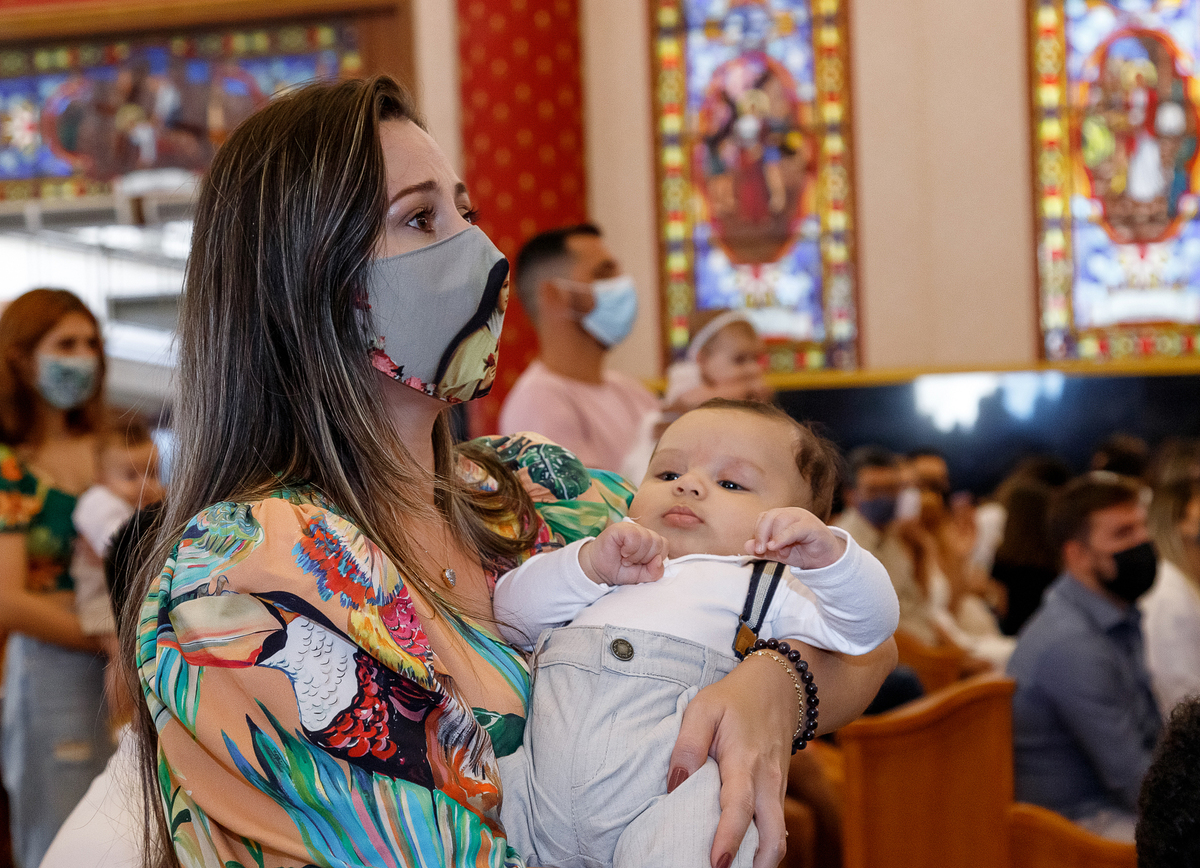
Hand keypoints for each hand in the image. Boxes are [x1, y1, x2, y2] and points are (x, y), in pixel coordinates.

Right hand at [578, 522, 667, 585]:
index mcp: (650, 540)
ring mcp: (631, 528)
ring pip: (648, 539)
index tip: (641, 564)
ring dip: (636, 555)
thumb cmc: (619, 570)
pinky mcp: (620, 528)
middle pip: (658, 542)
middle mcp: (642, 531)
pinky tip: (623, 553)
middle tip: (632, 562)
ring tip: (626, 559)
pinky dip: (630, 549)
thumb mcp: (642, 576)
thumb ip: (654, 572)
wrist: (598, 570)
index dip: (655, 558)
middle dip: (645, 558)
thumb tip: (659, 560)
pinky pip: (634, 536)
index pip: (664, 545)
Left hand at [668, 638, 897, 867]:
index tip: (716, 864)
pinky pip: (776, 827)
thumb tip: (674, 785)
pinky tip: (741, 854)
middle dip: (754, 864)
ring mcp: (777, 789)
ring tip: (729, 867)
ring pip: (778, 836)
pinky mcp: (779, 792)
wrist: (781, 688)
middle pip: (773, 835)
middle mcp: (768, 781)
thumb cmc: (735, 698)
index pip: (739, 807)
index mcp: (745, 760)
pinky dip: (763, 846)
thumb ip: (687, 746)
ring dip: (759, 859)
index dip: (728, 838)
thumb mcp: (703, 708)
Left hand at [745, 508, 845, 569]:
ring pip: (781, 520)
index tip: (757, 550)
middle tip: (761, 550)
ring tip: (782, 553)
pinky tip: (777, 547)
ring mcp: (802, 518)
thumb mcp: (779, 553)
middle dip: (761, 534)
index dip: (757, 533)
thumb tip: (746, 546)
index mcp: (782, 517)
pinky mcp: (812, 526)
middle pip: (769, 516)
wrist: (826, 560)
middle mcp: (791, 514)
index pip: (763, 517)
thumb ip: (763, 550)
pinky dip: (783, 537)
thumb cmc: (803, 552)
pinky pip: (794, 528)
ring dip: (776, 539)